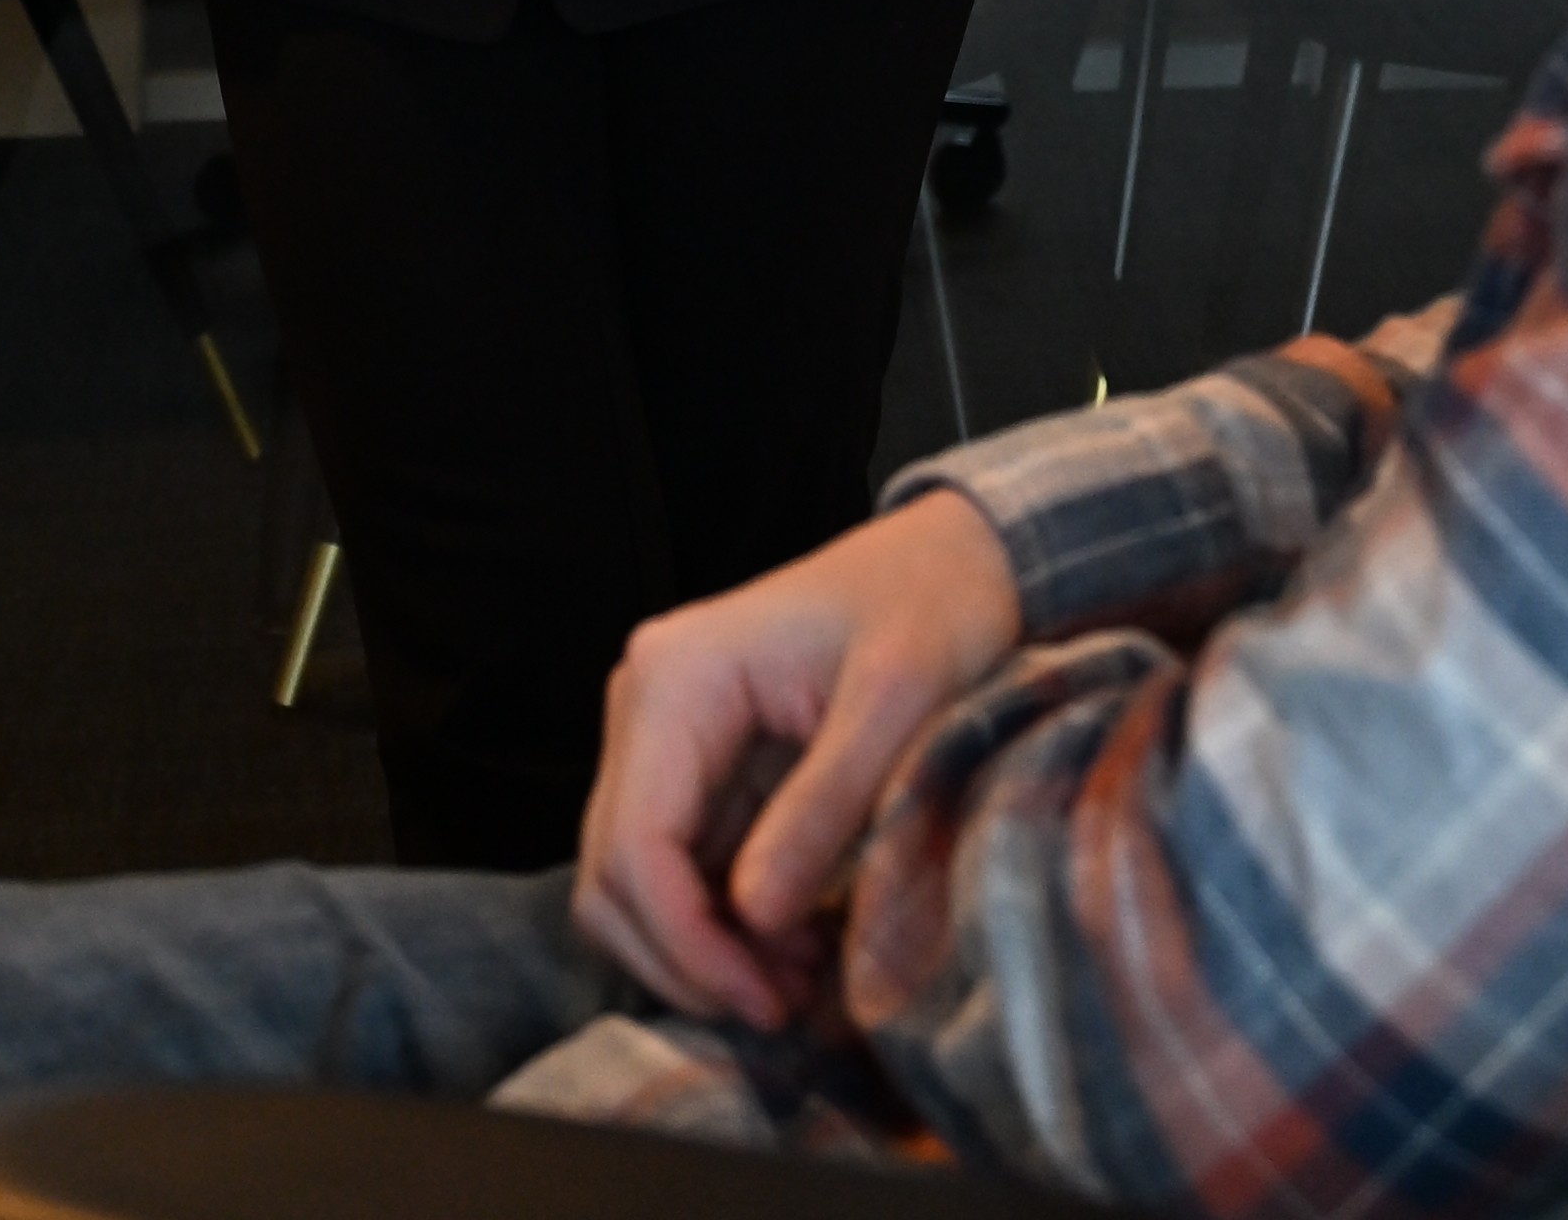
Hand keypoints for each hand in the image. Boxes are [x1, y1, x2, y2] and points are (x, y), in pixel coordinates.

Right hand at [574, 497, 1021, 1028]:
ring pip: (637, 889)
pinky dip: (725, 929)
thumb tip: (753, 918)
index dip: (685, 942)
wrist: (952, 560)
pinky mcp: (701, 772)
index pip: (636, 843)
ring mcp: (668, 742)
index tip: (765, 1001)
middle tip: (783, 1006)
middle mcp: (648, 706)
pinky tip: (798, 946)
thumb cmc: (930, 606)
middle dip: (688, 960)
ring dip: (703, 954)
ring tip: (799, 983)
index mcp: (676, 676)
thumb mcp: (897, 701)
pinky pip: (683, 875)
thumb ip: (824, 805)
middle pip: (614, 877)